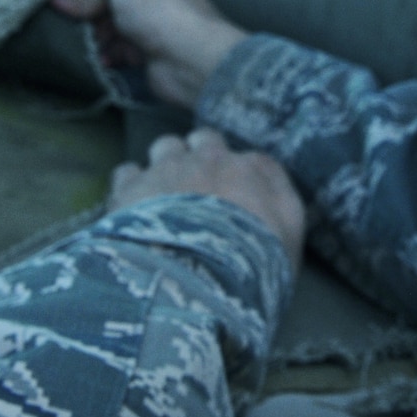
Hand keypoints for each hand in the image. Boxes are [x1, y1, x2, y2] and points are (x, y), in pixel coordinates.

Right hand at [52, 0, 248, 107]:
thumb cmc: (161, 9)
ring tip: (77, 42)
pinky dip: (104, 53)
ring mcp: (149, 19)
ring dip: (91, 33)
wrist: (192, 58)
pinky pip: (116, 48)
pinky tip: (96, 58)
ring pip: (107, 23)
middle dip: (82, 8)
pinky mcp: (146, 48)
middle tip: (61, 21)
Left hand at [108, 129, 304, 267]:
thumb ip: (282, 216)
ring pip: (166, 146)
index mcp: (255, 172)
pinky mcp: (131, 187)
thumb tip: (273, 211)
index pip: (255, 162)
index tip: (240, 196)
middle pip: (206, 140)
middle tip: (198, 187)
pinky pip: (128, 173)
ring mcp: (169, 168)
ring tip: (163, 194)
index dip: (244, 178)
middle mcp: (213, 160)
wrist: (199, 276)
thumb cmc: (253, 265)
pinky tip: (132, 208)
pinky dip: (131, 187)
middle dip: (202, 156)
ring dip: (165, 165)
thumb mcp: (288, 245)